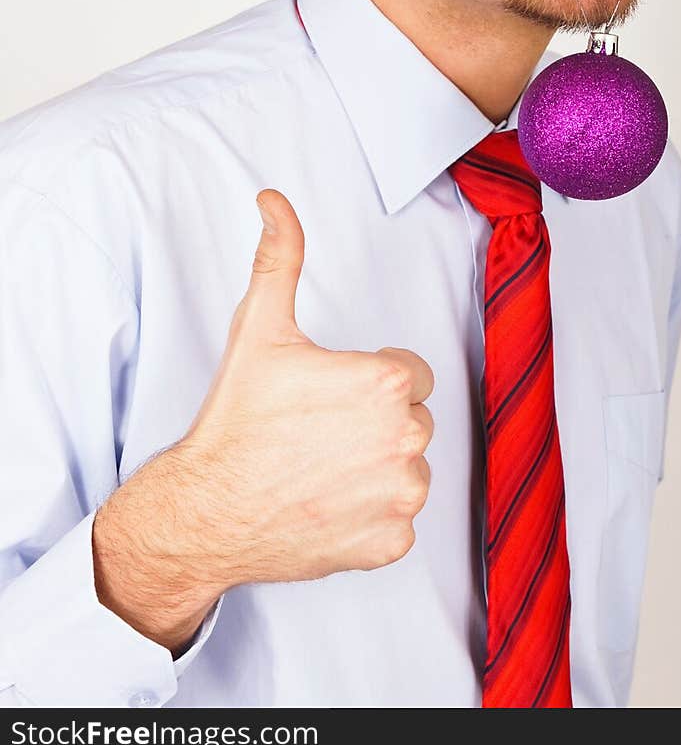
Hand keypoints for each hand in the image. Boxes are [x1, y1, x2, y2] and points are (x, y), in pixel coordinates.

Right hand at [177, 188, 434, 587]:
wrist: (205, 509)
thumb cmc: (236, 420)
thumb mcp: (259, 327)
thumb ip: (280, 257)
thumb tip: (274, 201)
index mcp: (386, 382)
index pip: (410, 375)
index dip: (368, 382)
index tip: (329, 396)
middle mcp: (406, 438)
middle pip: (412, 420)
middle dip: (374, 424)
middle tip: (318, 433)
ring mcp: (401, 495)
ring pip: (408, 470)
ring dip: (376, 469)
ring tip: (321, 469)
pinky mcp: (391, 543)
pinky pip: (397, 521)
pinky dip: (368, 517)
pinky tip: (326, 505)